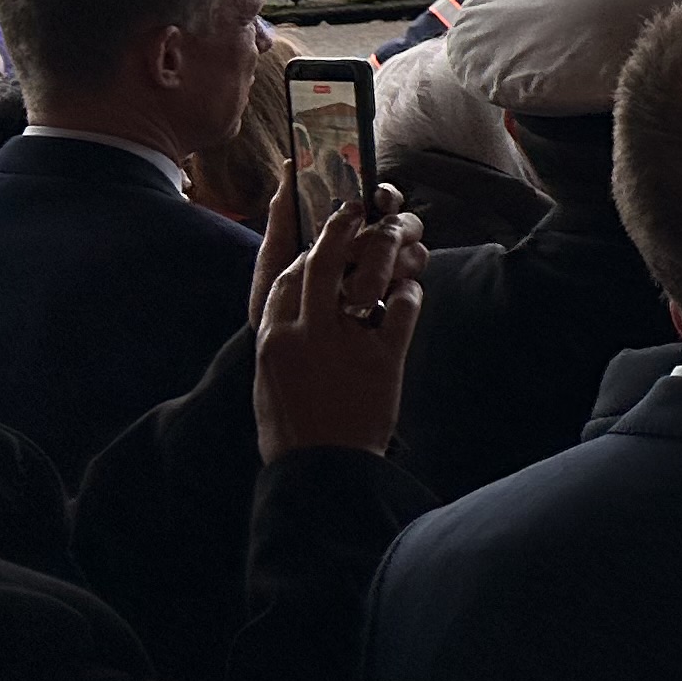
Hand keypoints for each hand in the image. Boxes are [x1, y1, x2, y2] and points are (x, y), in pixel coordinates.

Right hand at [254, 188, 426, 462]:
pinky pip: (403, 311)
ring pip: (363, 279)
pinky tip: (412, 290)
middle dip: (339, 230)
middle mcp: (305, 335)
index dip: (304, 246)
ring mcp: (344, 346)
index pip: (287, 275)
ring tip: (393, 236)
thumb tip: (294, 305)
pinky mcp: (383, 361)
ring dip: (382, 253)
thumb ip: (281, 338)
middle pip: (322, 264)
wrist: (320, 471)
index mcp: (273, 338)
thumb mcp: (270, 377)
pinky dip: (410, 295)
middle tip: (354, 209)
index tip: (316, 228)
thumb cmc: (293, 427)